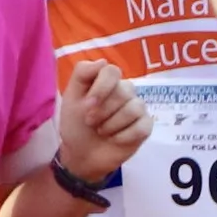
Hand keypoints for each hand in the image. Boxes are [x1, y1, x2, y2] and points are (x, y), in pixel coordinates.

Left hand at [56, 59, 149, 182]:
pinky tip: (115, 140)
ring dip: (112, 124)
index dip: (101, 88)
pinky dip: (124, 136)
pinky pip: (142, 126)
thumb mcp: (71, 98)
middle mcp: (124, 91)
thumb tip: (103, 61)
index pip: (112, 71)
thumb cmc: (76, 125)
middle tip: (90, 122)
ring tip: (102, 132)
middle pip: (124, 91)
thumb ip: (82, 74)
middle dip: (103, 111)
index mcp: (106, 82)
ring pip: (134, 108)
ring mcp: (137, 108)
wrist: (81, 155)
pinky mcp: (145, 126)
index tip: (87, 105)